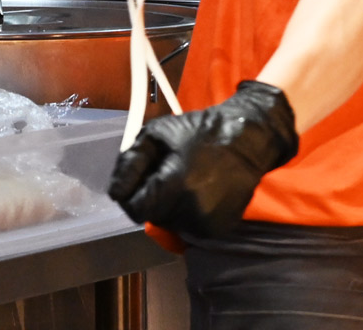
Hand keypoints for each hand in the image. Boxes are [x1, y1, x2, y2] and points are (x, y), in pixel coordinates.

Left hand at [108, 80, 298, 237]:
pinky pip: (189, 226)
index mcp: (173, 187)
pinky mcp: (218, 230)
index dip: (132, 193)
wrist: (247, 140)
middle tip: (167, 173)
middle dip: (152, 198)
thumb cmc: (199, 131)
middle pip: (152, 216)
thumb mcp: (156, 134)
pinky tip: (199, 191)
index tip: (142, 179)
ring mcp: (206, 225)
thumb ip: (130, 163)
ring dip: (170, 207)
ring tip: (185, 180)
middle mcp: (190, 212)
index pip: (134, 209)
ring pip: (170, 223)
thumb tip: (114, 192)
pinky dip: (188, 213)